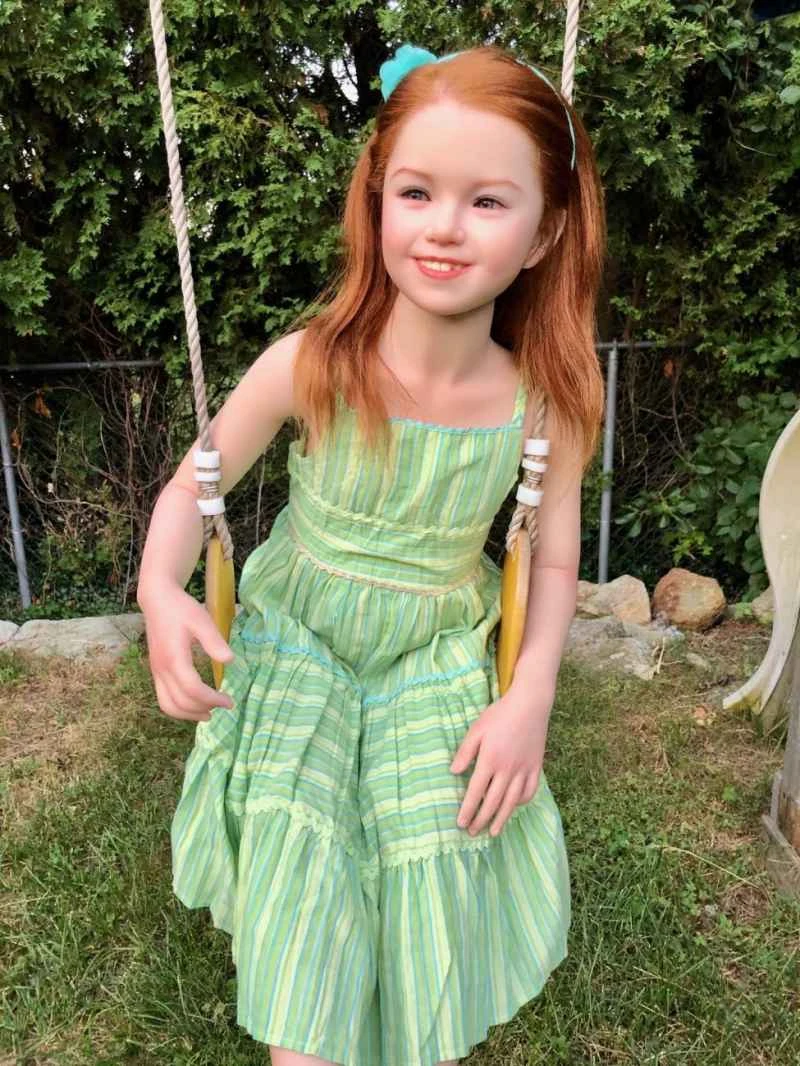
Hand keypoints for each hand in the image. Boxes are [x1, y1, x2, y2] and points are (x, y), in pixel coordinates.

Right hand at [140, 584, 235, 722]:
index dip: (212, 699)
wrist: (158, 601)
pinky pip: (163, 699)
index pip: (193, 689)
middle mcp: (162, 669)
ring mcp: (156, 672)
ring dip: (189, 714)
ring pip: (168, 705)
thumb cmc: (181, 609)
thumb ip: (214, 641)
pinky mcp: (156, 672)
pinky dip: (179, 708)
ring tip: (209, 713)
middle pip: (180, 702)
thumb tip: (229, 660)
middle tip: (225, 705)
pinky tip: (194, 705)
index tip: (230, 700)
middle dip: (204, 709)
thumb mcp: (201, 620)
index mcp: (174, 658)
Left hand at [449, 681, 553, 837]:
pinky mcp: (536, 767)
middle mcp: (508, 770)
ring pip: (512, 802)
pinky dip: (521, 803)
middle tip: (472, 832)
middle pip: (493, 802)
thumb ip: (465, 752)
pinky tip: (513, 808)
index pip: (476, 792)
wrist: (530, 704)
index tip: (460, 823)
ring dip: (501, 819)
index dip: (468, 810)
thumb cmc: (500, 715)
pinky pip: (529, 791)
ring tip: (493, 832)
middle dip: (481, 820)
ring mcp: (524, 770)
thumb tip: (453, 772)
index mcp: (490, 760)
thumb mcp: (477, 729)